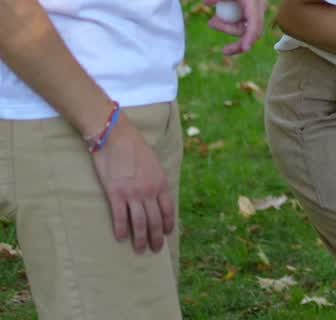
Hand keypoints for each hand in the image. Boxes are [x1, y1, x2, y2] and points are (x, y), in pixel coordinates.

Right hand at [89, 115, 175, 253]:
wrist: (116, 137)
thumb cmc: (135, 148)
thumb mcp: (154, 164)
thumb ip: (156, 181)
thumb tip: (157, 196)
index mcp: (161, 183)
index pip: (168, 210)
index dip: (168, 225)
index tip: (167, 234)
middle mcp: (149, 191)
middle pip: (155, 220)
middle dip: (156, 237)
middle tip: (155, 249)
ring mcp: (132, 194)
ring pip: (139, 223)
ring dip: (140, 239)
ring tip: (140, 250)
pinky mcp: (115, 194)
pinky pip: (120, 217)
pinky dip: (121, 229)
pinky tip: (121, 238)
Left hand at [203, 0, 267, 55]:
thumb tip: (207, 1)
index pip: (254, 22)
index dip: (249, 37)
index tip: (244, 49)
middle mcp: (259, 5)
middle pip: (253, 31)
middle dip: (236, 38)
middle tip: (212, 28)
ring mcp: (256, 9)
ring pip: (246, 30)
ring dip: (228, 29)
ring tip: (211, 20)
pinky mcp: (251, 12)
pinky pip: (244, 27)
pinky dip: (231, 28)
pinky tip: (217, 21)